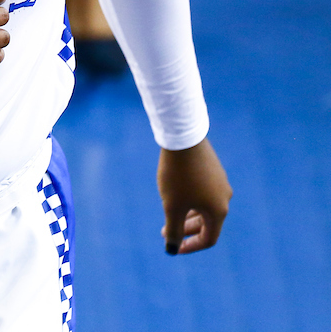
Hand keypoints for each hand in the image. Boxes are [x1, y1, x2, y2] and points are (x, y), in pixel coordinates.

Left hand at [158, 137, 231, 254]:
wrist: (184, 139)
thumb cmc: (177, 176)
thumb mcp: (172, 206)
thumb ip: (173, 229)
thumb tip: (172, 249)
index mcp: (218, 211)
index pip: (208, 239)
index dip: (191, 246)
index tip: (173, 246)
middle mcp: (225, 198)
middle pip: (207, 223)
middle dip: (185, 230)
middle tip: (164, 230)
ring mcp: (221, 183)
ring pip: (205, 207)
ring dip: (187, 215)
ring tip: (168, 212)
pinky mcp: (214, 170)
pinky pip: (204, 192)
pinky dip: (190, 200)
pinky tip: (176, 193)